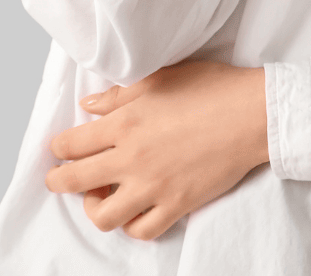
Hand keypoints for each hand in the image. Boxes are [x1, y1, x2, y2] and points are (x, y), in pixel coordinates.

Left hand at [44, 61, 269, 240]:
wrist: (252, 115)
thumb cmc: (208, 88)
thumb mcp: (157, 79)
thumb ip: (117, 97)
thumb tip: (88, 105)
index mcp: (124, 123)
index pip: (70, 144)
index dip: (58, 148)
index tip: (59, 149)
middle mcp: (132, 158)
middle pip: (74, 181)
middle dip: (58, 181)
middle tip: (58, 178)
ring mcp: (154, 186)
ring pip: (103, 216)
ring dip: (94, 207)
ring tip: (100, 196)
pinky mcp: (178, 205)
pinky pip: (142, 230)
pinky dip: (132, 224)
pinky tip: (134, 209)